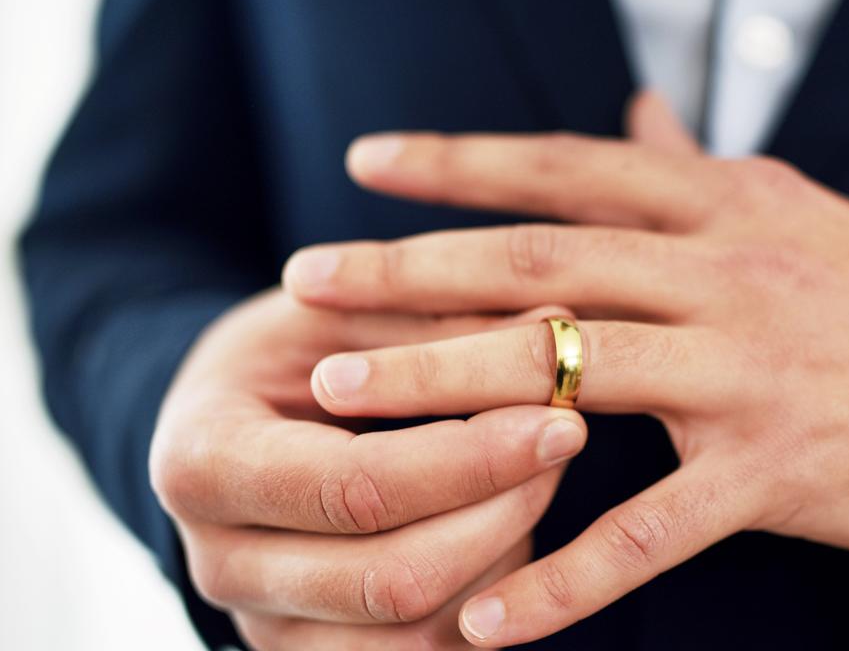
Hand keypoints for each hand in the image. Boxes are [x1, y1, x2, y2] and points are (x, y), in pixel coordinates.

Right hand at [149, 289, 588, 649]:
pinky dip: (487, 599)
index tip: (560, 420)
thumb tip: (559, 322)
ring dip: (504, 557)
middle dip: (503, 511)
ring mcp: (263, 625)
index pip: (355, 489)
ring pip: (417, 635)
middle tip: (565, 440)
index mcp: (203, 462)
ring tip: (538, 476)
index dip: (471, 461)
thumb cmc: (294, 350)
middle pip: (392, 579)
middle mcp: (217, 564)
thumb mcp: (349, 311)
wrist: (231, 419)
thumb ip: (444, 323)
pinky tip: (507, 524)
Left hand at [284, 92, 848, 645]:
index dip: (463, 162)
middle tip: (308, 280)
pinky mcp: (784, 469)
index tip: (366, 163)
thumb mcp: (800, 214)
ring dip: (446, 391)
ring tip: (344, 407)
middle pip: (544, 263)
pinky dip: (560, 576)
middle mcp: (733, 272)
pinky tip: (482, 616)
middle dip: (413, 270)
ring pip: (573, 373)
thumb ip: (705, 171)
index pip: (572, 171)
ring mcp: (756, 370)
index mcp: (732, 208)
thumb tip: (637, 118)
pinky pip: (648, 529)